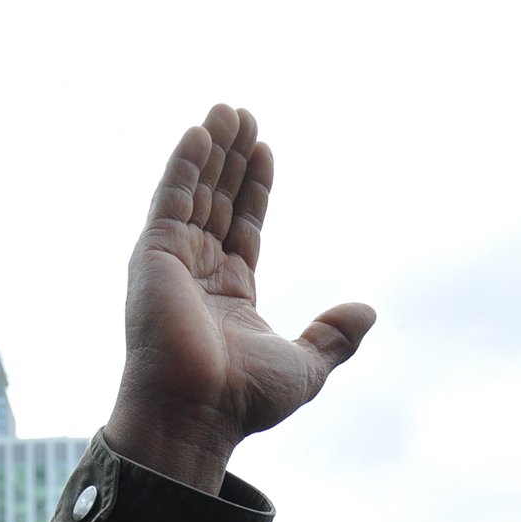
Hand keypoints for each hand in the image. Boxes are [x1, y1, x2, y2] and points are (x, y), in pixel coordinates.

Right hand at [103, 105, 375, 493]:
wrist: (198, 411)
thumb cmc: (243, 399)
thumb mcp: (306, 366)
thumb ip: (334, 337)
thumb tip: (367, 312)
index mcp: (230, 294)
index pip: (243, 226)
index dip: (255, 189)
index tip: (266, 150)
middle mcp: (198, 273)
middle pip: (218, 201)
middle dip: (233, 159)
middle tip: (245, 115)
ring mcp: (173, 262)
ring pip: (195, 192)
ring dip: (210, 150)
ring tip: (228, 109)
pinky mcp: (153, 255)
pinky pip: (170, 198)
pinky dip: (183, 164)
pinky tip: (200, 132)